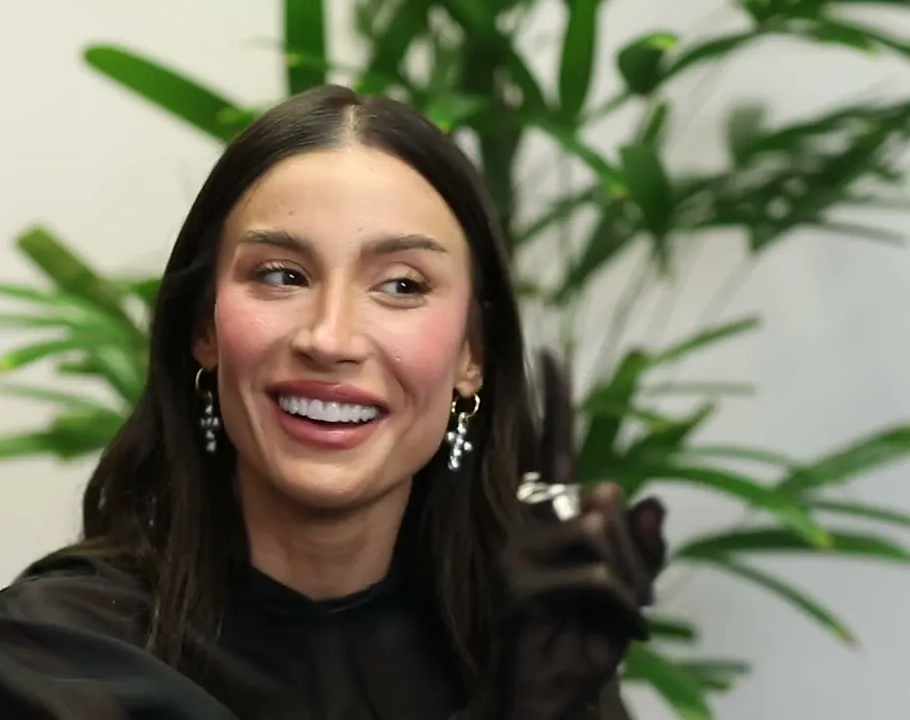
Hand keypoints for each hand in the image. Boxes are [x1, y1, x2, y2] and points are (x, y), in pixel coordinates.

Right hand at [496, 351, 666, 718]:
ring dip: (634, 579)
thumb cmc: (588, 641)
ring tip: (629, 616)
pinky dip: (627, 604)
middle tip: (625, 564)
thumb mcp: (633, 591)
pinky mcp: (521, 584)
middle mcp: (528, 524)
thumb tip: (653, 499)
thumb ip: (645, 548)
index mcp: (550, 518)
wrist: (552, 692)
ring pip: (601, 531)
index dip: (554, 401)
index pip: (554, 449)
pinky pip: (596, 573)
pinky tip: (628, 630)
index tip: (549, 353)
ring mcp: (519, 552)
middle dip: (624, 529)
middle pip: (594, 492)